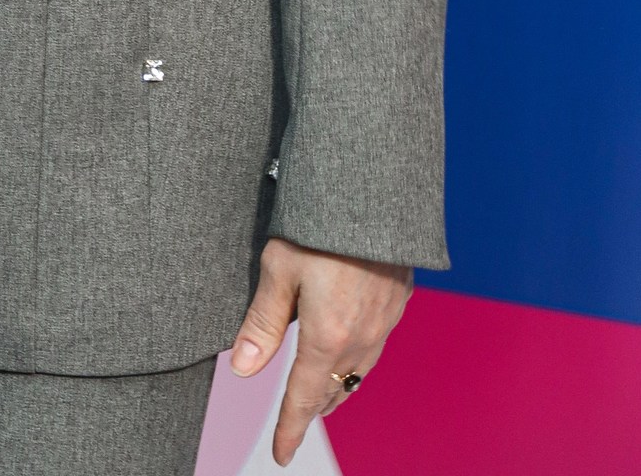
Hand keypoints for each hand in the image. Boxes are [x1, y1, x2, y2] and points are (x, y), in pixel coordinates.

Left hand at [229, 236, 410, 464]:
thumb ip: (261, 323)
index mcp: (329, 338)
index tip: (282, 454)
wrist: (377, 192)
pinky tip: (350, 344)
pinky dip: (358, 358)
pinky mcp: (398, 301)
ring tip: (321, 391)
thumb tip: (242, 371)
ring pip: (359, 372)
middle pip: (335, 390)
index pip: (304, 399)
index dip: (290, 429)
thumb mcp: (278, 268)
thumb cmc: (320, 225)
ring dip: (338, 385)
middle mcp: (362, 339)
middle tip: (295, 419)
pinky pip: (377, 345)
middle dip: (314, 408)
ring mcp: (385, 322)